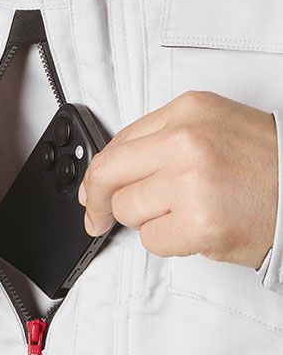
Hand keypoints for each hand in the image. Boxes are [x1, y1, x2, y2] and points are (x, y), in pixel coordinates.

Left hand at [79, 91, 277, 267]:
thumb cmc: (263, 163)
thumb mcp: (210, 127)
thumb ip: (156, 142)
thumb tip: (103, 175)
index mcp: (187, 112)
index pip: (116, 145)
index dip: (96, 176)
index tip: (90, 193)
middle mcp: (186, 142)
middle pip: (108, 176)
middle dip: (98, 202)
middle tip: (98, 217)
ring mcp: (192, 183)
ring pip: (127, 211)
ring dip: (147, 220)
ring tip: (182, 212)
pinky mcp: (200, 224)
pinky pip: (151, 241)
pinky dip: (167, 241)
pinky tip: (194, 229)